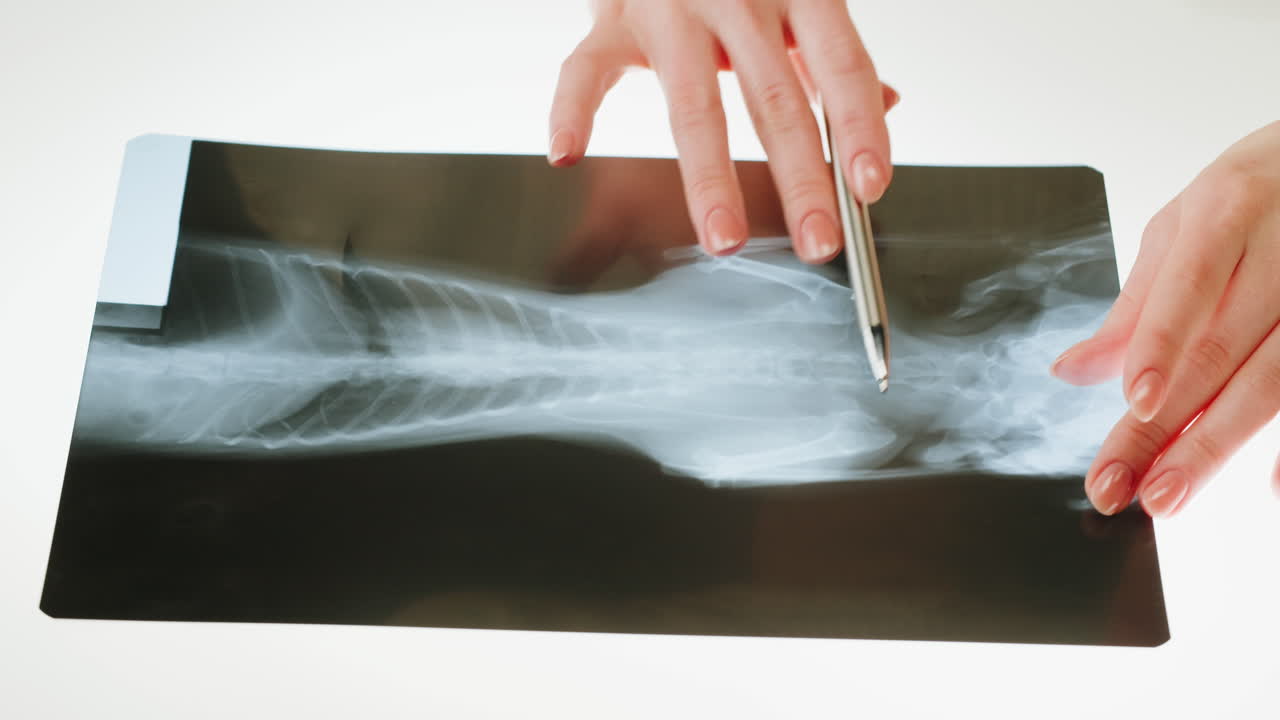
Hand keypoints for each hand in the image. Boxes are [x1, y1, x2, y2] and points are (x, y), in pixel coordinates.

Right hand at [548, 0, 896, 263]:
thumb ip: (828, 54)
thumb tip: (888, 107)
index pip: (840, 64)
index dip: (859, 127)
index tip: (869, 188)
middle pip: (775, 98)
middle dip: (800, 177)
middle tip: (818, 240)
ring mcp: (670, 8)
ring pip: (693, 102)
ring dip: (710, 177)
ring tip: (726, 238)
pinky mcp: (613, 17)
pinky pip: (586, 69)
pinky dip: (573, 111)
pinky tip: (569, 155)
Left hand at [1052, 120, 1279, 516]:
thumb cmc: (1251, 197)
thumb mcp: (1183, 229)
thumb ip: (1134, 307)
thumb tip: (1068, 371)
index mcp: (1228, 209)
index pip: (1191, 285)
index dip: (1162, 345)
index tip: (1135, 402)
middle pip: (1225, 349)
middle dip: (1172, 427)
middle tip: (1128, 488)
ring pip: (1277, 378)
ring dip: (1218, 447)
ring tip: (1167, 495)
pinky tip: (1271, 489)